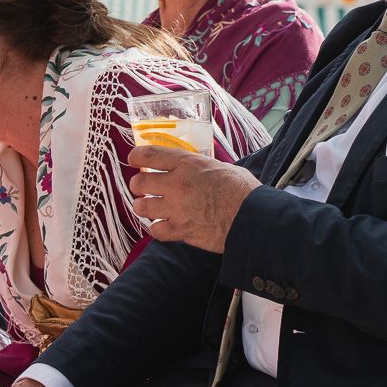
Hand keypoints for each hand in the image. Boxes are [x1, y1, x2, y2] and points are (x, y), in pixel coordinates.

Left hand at [128, 146, 260, 252]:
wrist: (252, 217)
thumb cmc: (242, 189)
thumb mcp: (221, 166)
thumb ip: (201, 167)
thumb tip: (195, 168)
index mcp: (187, 164)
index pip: (150, 155)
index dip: (136, 156)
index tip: (134, 158)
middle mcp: (177, 185)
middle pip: (139, 183)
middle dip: (138, 184)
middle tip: (143, 187)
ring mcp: (176, 209)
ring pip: (142, 207)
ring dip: (143, 206)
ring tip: (150, 206)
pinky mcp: (180, 231)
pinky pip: (155, 230)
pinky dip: (156, 228)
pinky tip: (162, 224)